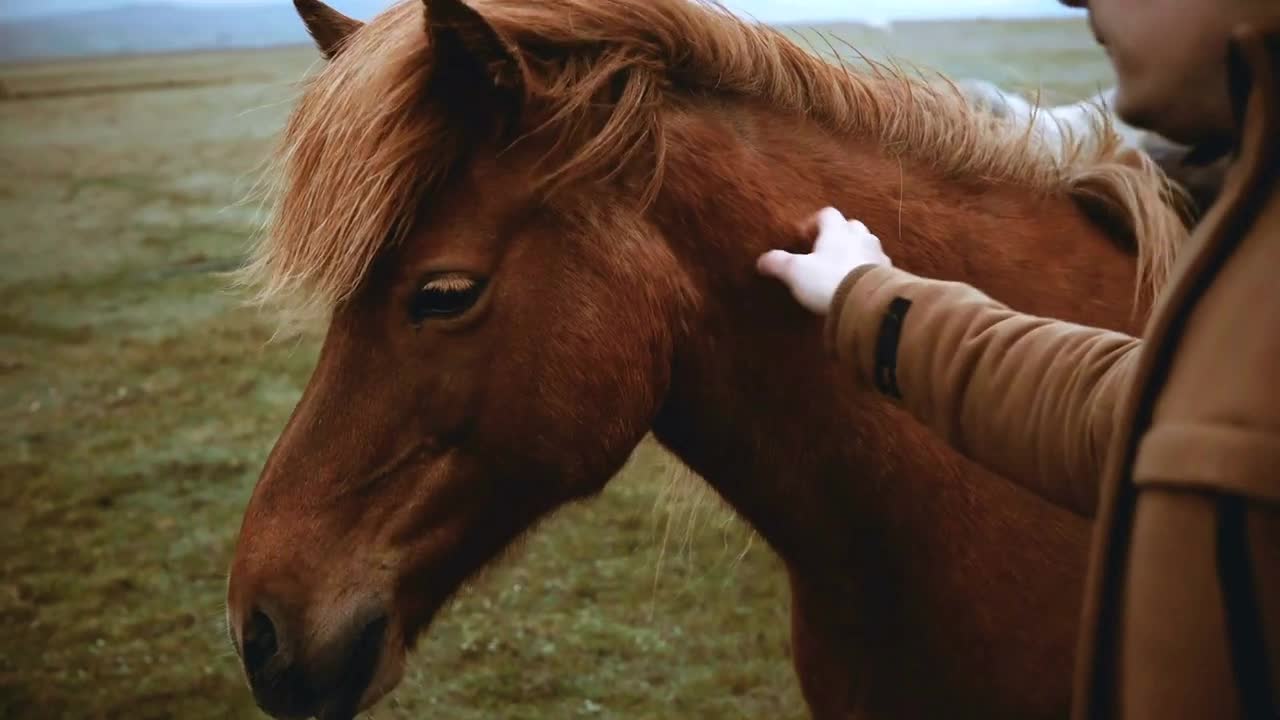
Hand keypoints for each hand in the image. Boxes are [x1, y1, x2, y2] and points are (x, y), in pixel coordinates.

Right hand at [757, 207, 892, 314]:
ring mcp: (877, 254)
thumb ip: (778, 263)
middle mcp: (860, 236)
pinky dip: (868, 269)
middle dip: (839, 234)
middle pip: (851, 226)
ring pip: (866, 243)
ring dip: (856, 250)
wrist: (865, 303)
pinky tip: (859, 282)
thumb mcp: (795, 272)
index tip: (804, 236)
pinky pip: (878, 265)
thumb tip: (761, 260)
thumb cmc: (828, 281)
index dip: (814, 222)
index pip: (826, 214)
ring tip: (843, 267)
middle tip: (825, 250)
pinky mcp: (888, 273)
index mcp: (837, 230)